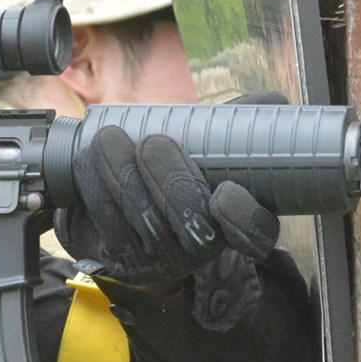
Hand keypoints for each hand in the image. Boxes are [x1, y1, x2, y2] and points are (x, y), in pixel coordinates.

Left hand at [55, 125, 278, 287]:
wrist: (120, 199)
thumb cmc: (175, 167)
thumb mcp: (211, 146)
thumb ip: (239, 123)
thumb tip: (272, 102)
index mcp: (235, 222)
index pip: (257, 234)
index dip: (244, 219)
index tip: (225, 191)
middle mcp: (202, 248)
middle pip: (195, 228)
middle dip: (171, 181)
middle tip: (152, 143)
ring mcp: (161, 259)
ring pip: (147, 224)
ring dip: (124, 175)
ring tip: (110, 139)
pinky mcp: (121, 259)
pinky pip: (109, 226)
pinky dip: (96, 186)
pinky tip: (88, 159)